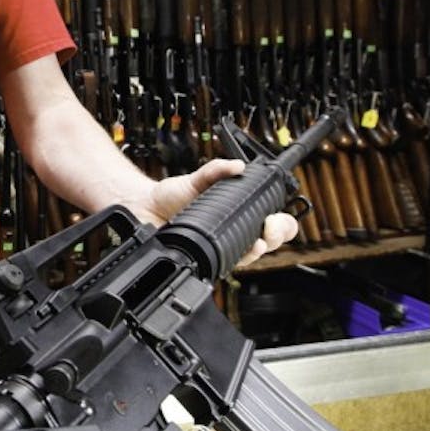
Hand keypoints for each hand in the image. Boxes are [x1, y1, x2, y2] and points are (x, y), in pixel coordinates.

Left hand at [124, 158, 299, 267]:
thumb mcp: (197, 178)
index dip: (282, 223)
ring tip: (254, 243)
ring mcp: (224, 248)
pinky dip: (233, 259)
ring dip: (257, 250)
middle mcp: (237, 231)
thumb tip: (237, 166)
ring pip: (253, 256)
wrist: (147, 209)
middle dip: (276, 236)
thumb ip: (216, 169)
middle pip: (271, 241)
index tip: (273, 218)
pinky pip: (227, 264)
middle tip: (267, 229)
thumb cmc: (174, 195)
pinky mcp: (208, 260)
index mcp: (241, 212)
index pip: (275, 221)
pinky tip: (231, 252)